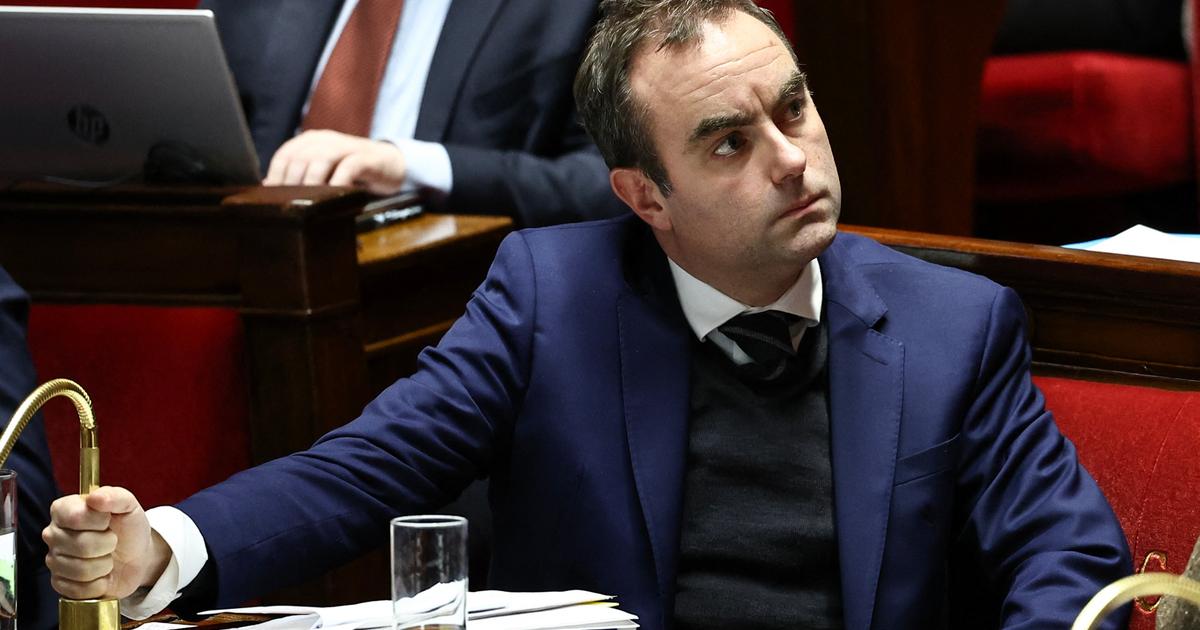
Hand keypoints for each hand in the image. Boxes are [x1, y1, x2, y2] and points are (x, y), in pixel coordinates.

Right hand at [43, 487, 169, 599]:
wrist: (137, 556)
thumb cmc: (129, 528)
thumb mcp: (129, 506)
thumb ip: (115, 496)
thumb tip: (95, 497)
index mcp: (63, 510)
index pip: (74, 517)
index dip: (99, 521)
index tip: (109, 520)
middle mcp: (53, 534)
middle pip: (80, 545)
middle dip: (108, 544)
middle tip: (112, 540)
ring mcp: (54, 560)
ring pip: (81, 570)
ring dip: (105, 565)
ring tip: (107, 557)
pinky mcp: (60, 584)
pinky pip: (80, 589)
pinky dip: (99, 584)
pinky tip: (101, 574)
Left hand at [264, 129, 407, 194]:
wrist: (391, 165)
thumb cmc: (353, 172)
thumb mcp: (324, 172)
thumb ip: (300, 176)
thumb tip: (269, 185)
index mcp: (311, 141)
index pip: (285, 155)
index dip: (276, 175)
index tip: (273, 196)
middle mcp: (326, 140)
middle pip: (300, 158)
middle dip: (292, 182)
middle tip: (291, 203)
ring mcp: (346, 147)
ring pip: (321, 159)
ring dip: (312, 181)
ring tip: (308, 201)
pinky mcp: (366, 158)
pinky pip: (349, 167)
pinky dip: (338, 181)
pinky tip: (334, 194)